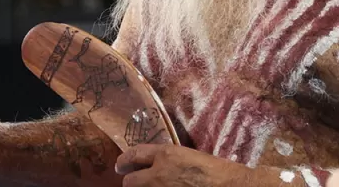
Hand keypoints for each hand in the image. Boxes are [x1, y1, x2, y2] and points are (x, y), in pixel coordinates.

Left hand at [115, 145, 257, 186]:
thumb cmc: (217, 171)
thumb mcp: (189, 157)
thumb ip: (168, 161)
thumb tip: (154, 167)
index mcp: (166, 154)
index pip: (134, 155)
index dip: (124, 161)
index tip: (120, 166)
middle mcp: (159, 173)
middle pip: (130, 181)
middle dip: (131, 182)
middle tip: (134, 183)